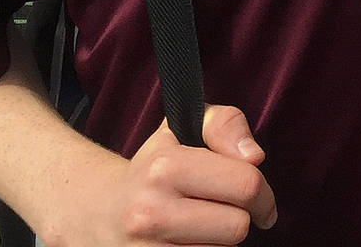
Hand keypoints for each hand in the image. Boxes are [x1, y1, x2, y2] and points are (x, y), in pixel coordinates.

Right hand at [71, 103, 277, 245]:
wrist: (97, 210)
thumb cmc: (154, 167)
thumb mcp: (185, 128)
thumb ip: (226, 125)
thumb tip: (255, 156)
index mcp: (165, 167)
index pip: (246, 184)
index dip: (263, 194)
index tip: (259, 200)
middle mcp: (150, 212)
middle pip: (237, 227)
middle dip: (240, 218)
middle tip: (228, 212)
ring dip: (219, 242)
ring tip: (201, 227)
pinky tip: (189, 243)